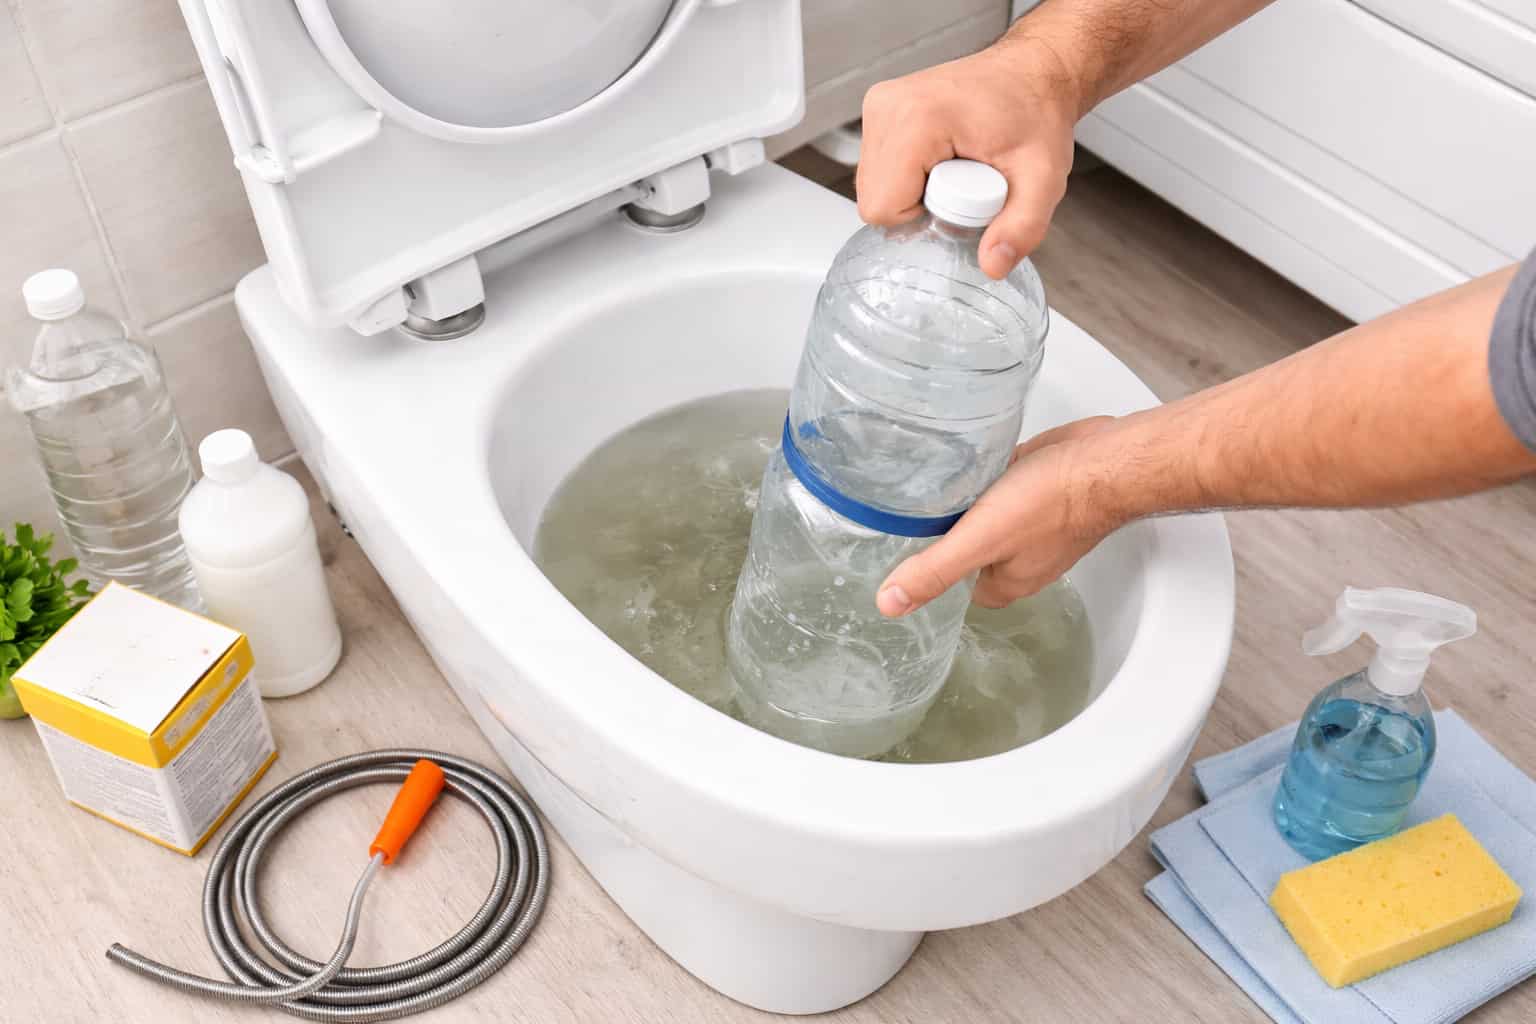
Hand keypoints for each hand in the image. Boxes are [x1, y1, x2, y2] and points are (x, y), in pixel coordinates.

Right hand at [856, 38, 1082, 279]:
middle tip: (963, 185)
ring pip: (871, 188)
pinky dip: (906, 178)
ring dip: (911, 194)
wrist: (1032, 74)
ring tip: (953, 171)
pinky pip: (876, 170)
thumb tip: (992, 264)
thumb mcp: (1042, 178)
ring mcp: (879, 106)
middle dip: (917, 208)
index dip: (923, 218)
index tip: (963, 198)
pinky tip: (939, 163)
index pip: (883, 207)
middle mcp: (888, 107)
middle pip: (873, 200)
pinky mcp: (880, 111)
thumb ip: (1022, 226)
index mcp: (918, 119)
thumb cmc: (1035, 113)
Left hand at [876, 417, 1121, 615]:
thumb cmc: (1052, 503)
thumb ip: (935, 570)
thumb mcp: (980, 542)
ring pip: (988, 517)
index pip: (959, 588)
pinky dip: (988, 475)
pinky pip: (1005, 486)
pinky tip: (970, 460)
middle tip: (914, 511)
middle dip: (948, 532)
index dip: (934, 571)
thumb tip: (890, 603)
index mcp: (1007, 581)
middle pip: (973, 551)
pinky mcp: (1042, 486)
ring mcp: (1036, 522)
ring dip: (968, 503)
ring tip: (935, 484)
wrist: (1104, 460)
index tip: (907, 552)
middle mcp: (1023, 556)